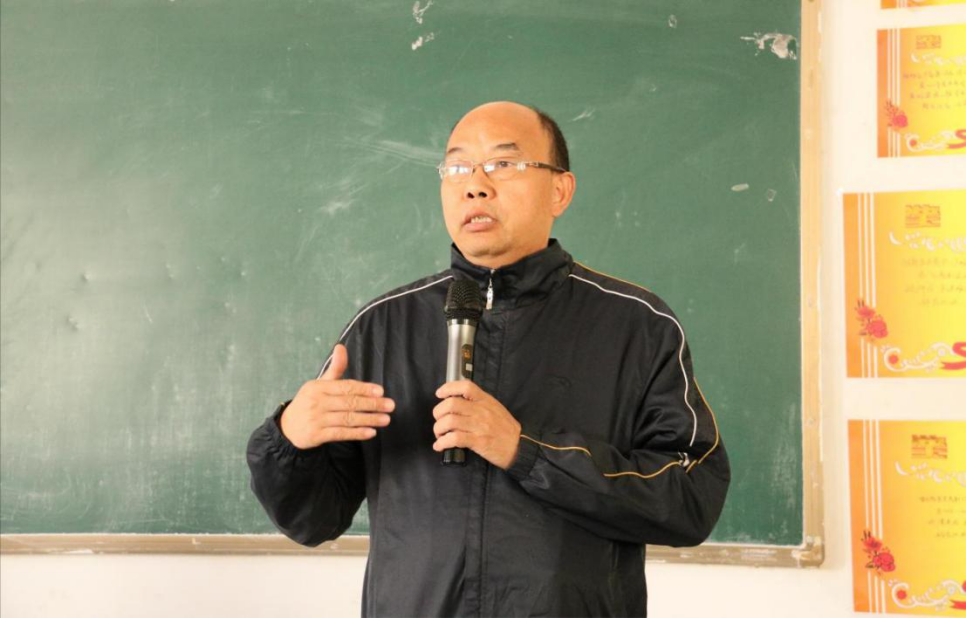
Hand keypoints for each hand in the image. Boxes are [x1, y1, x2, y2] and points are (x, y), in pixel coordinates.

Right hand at [280, 343, 395, 448]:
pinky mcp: (316, 435)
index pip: (345, 387)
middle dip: (372, 404)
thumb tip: (341, 347)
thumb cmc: (309, 401)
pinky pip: (340, 434)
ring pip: (347, 419)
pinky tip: (371, 433)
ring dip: (369, 419)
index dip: (364, 389)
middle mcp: (317, 402)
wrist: (287, 427)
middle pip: (349, 403)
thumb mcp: (320, 384)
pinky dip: (357, 433)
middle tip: (390, 406)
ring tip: (385, 419)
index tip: (381, 391)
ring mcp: (316, 419)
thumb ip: (335, 368)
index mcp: (318, 387)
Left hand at [432, 379, 521, 469]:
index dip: (449, 387)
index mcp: (485, 400)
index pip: (465, 386)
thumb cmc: (505, 428)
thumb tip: (457, 400)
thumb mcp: (494, 407)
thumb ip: (478, 402)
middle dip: (438, 412)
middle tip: (438, 420)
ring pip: (450, 421)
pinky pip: (455, 439)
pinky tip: (440, 446)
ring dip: (438, 429)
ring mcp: (479, 426)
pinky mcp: (478, 442)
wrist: (519, 446)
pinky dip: (442, 443)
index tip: (439, 393)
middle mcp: (481, 411)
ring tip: (439, 435)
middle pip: (451, 404)